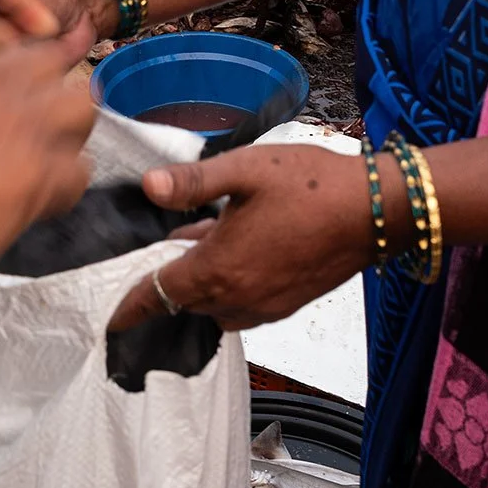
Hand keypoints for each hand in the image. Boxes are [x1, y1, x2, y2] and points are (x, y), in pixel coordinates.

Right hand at [0, 14, 96, 284]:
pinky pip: (80, 171)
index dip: (9, 60)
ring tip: (50, 157)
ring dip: (70, 130)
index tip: (6, 81)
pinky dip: (65, 190)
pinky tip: (41, 203)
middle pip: (52, 61)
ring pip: (83, 105)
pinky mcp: (45, 169)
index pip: (4, 33)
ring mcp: (26, 119)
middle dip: (47, 87)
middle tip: (33, 121)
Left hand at [108, 143, 371, 331]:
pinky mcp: (288, 305)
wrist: (376, 212)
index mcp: (219, 269)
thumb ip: (192, 182)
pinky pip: (241, 308)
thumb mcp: (245, 170)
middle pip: (184, 303)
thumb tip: (148, 186)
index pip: (159, 295)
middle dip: (164, 288)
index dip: (131, 306)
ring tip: (193, 252)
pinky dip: (225, 291)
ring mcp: (266, 306)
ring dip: (198, 289)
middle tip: (151, 260)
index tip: (111, 318)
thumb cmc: (312, 185)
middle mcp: (239, 298)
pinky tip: (232, 254)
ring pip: (214, 309)